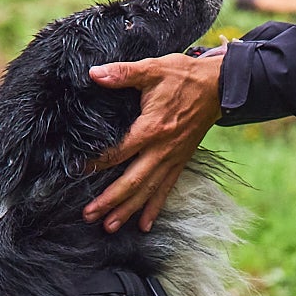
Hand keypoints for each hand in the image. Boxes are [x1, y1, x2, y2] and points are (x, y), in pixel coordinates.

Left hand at [83, 50, 224, 231]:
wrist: (219, 87)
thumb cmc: (184, 76)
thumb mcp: (153, 69)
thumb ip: (123, 73)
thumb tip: (94, 73)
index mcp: (152, 128)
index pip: (119, 152)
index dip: (96, 163)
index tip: (76, 172)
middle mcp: (162, 150)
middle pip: (132, 181)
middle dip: (110, 201)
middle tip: (89, 215)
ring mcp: (172, 159)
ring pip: (148, 191)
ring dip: (128, 210)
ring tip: (109, 226)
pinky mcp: (180, 162)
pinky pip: (166, 190)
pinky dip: (155, 208)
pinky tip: (144, 225)